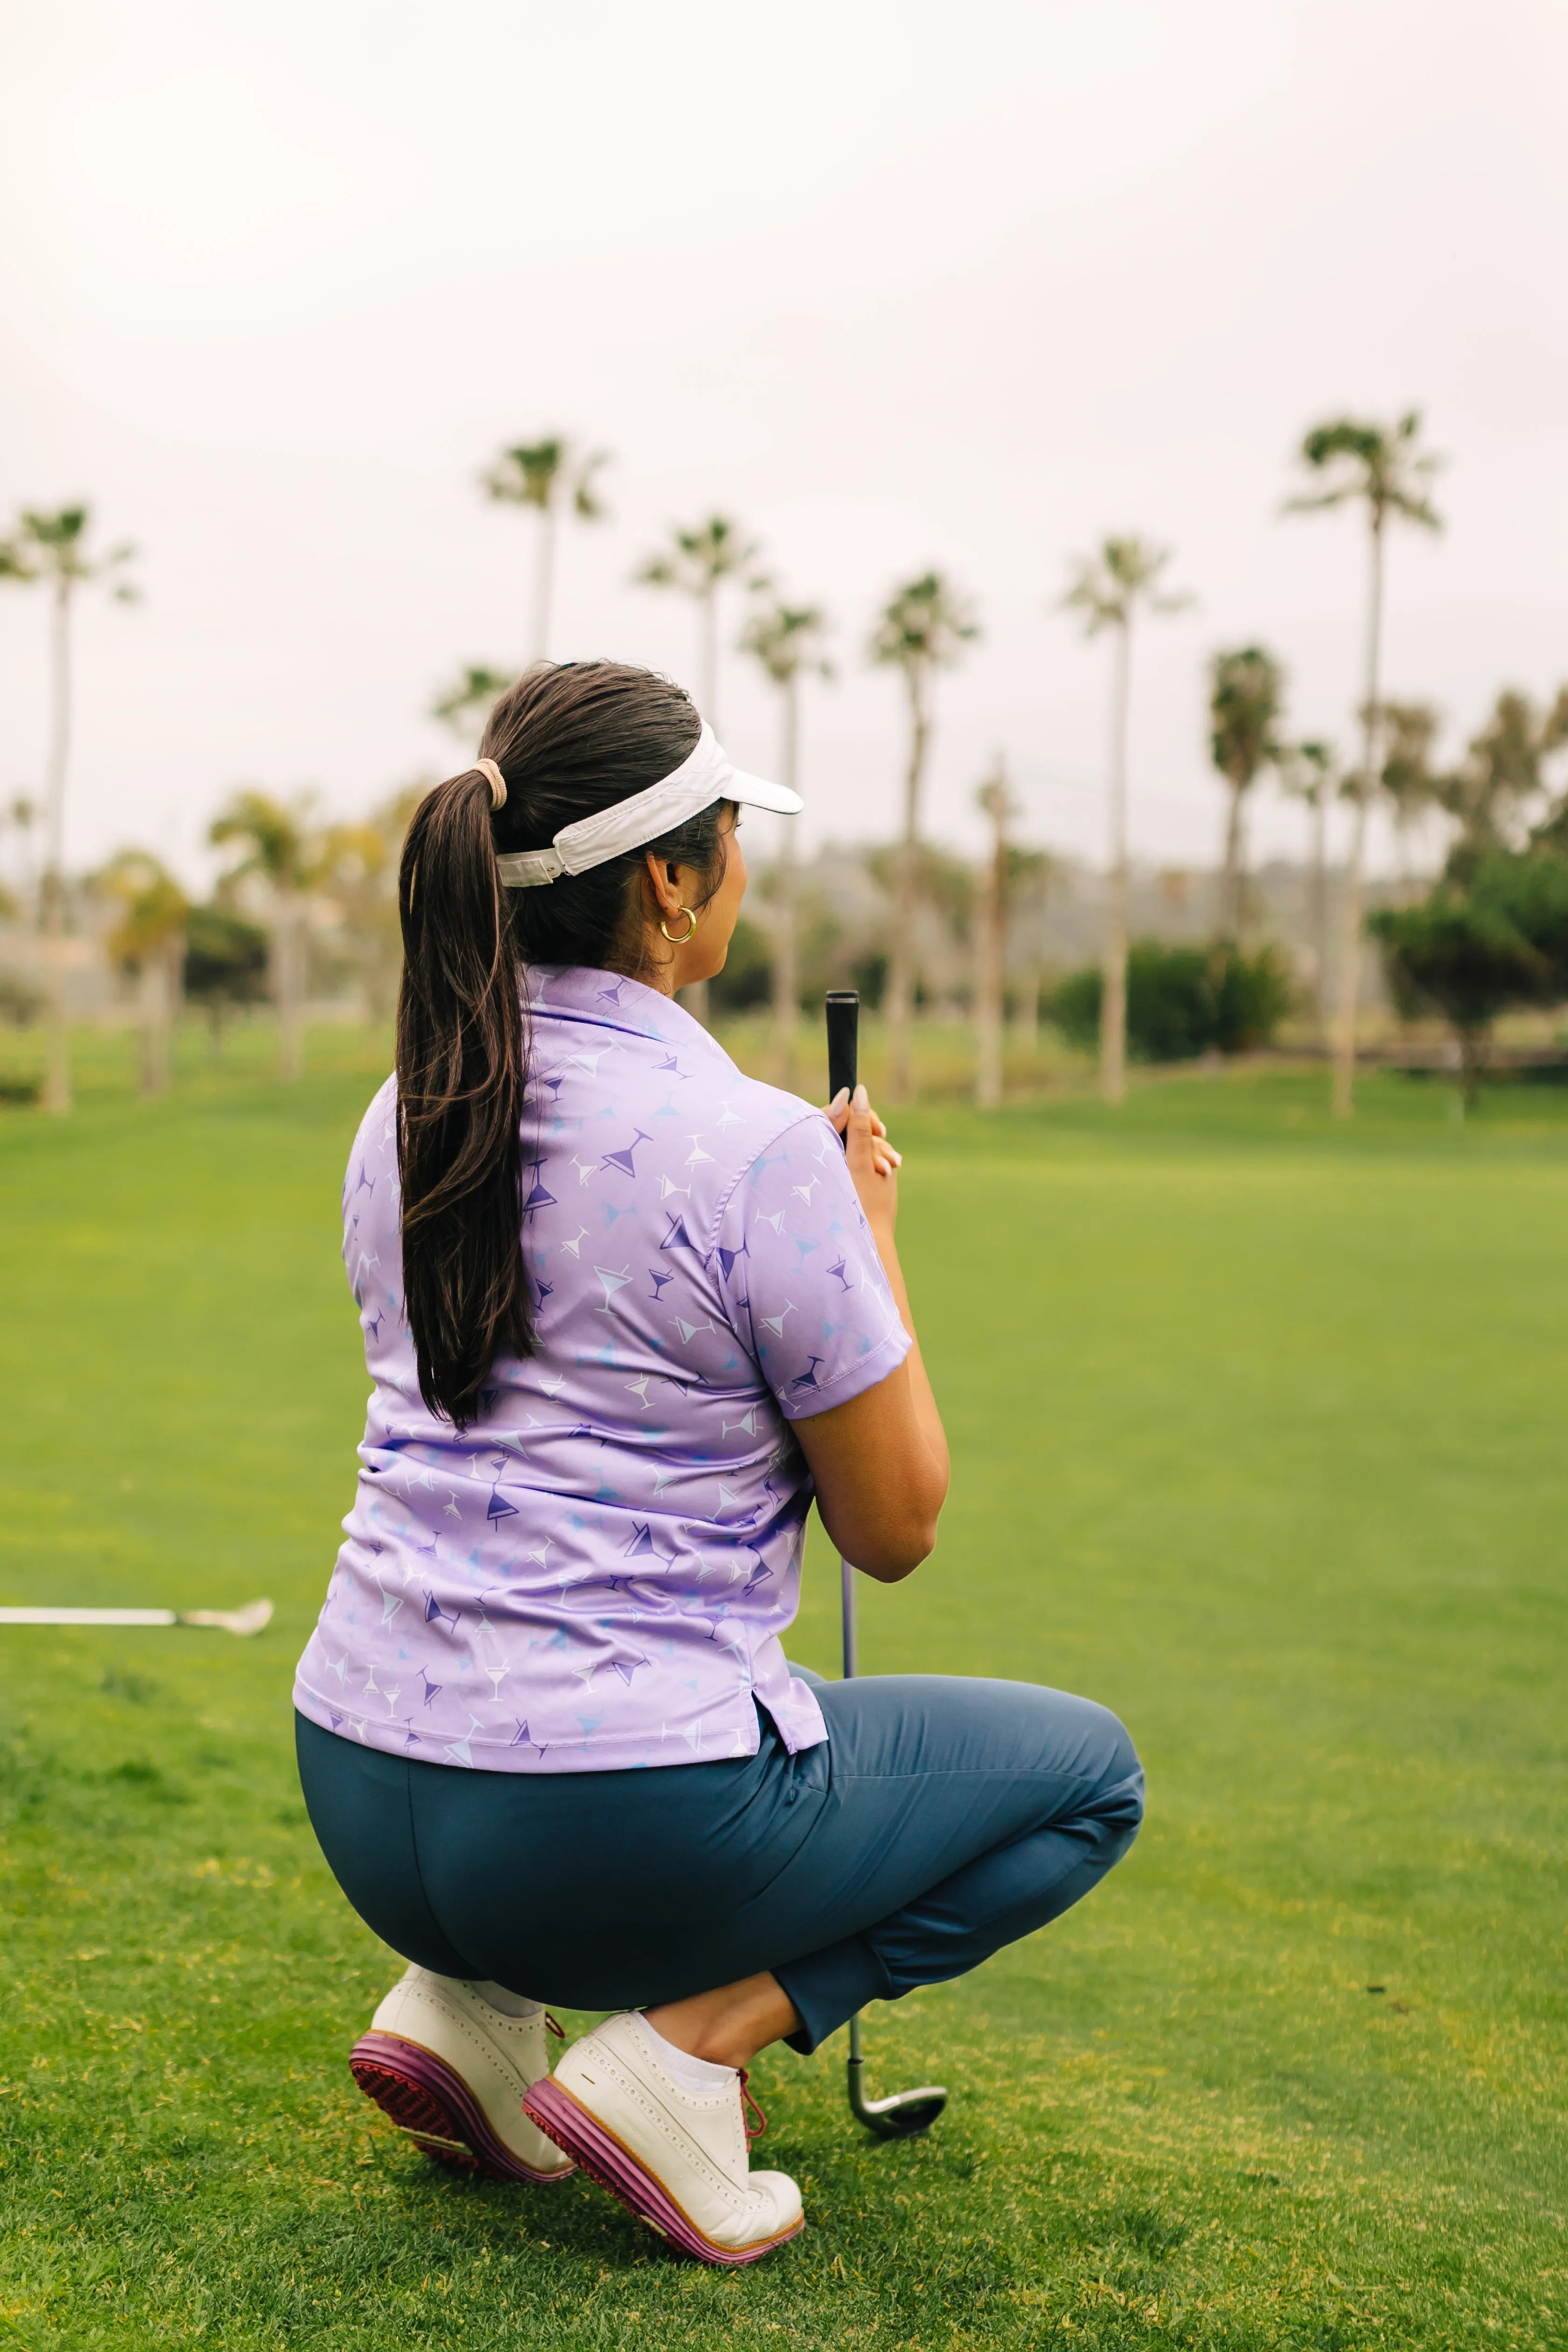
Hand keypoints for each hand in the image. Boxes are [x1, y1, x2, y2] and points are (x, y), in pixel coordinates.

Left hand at [826, 1083, 900, 1243]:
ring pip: (861, 1141)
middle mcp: (823, 1155)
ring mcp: (838, 1164)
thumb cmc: (860, 1204)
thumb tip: (855, 1092)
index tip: (877, 1128)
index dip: (856, 1116)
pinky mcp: (850, 1172)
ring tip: (888, 1167)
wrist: (866, 1240)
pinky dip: (878, 1159)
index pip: (833, 1113)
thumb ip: (856, 1126)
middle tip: (883, 1142)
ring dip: (878, 1150)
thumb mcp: (860, 1161)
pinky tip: (888, 1168)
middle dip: (871, 1136)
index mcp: (815, 1149)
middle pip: (850, 1126)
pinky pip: (866, 1154)